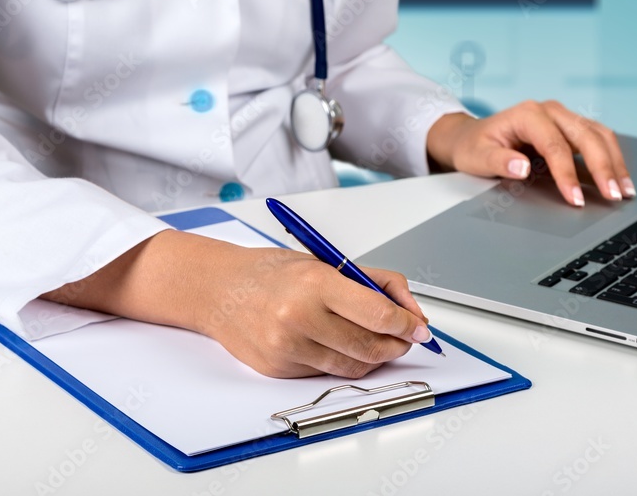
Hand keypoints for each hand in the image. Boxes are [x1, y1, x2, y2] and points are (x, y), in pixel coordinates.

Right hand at [42, 230, 432, 378]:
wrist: (216, 288)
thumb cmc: (270, 272)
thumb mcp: (321, 262)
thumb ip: (369, 281)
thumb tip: (408, 309)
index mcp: (316, 283)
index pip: (379, 314)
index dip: (409, 325)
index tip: (420, 329)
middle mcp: (300, 317)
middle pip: (370, 346)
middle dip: (396, 345)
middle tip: (405, 339)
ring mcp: (287, 347)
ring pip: (352, 366)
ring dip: (373, 358)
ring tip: (376, 344)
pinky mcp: (278, 368)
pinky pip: (325, 373)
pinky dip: (339, 363)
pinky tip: (336, 345)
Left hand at [426, 100, 635, 206]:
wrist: (472, 136)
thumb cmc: (474, 146)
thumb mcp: (477, 157)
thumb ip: (499, 162)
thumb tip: (522, 167)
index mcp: (527, 114)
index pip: (555, 146)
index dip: (567, 174)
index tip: (575, 199)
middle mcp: (550, 111)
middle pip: (586, 136)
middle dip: (603, 167)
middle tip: (614, 196)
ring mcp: (563, 117)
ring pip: (599, 134)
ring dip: (615, 162)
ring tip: (625, 190)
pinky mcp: (571, 128)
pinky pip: (598, 139)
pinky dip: (612, 158)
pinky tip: (619, 178)